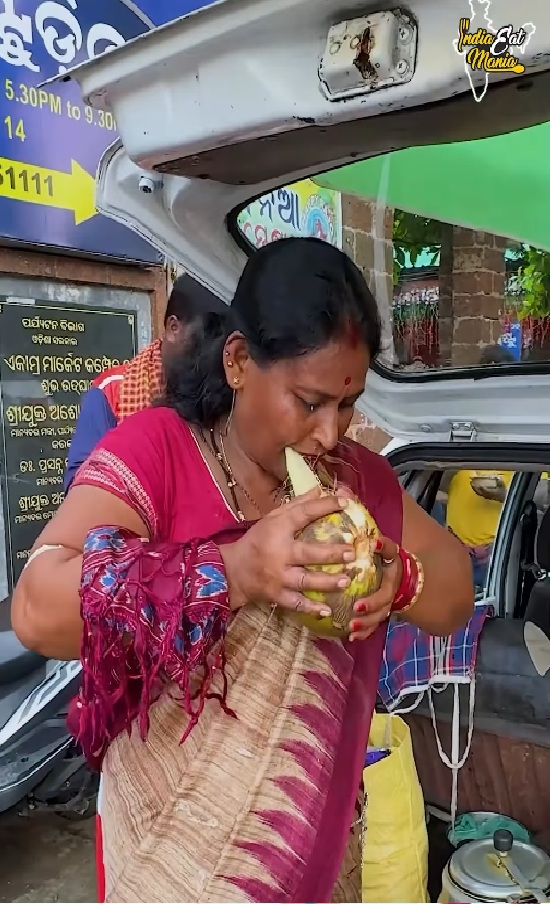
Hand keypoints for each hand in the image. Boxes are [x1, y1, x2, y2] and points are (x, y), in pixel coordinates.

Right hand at [219, 487, 355, 615]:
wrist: (231, 571)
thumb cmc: (256, 541)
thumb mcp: (272, 519)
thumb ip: (296, 505)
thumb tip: (319, 489)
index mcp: (277, 529)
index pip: (302, 514)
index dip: (324, 507)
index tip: (345, 502)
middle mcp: (279, 553)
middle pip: (308, 553)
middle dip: (331, 554)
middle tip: (351, 553)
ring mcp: (278, 577)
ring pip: (305, 580)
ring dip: (327, 582)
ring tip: (346, 581)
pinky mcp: (276, 595)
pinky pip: (295, 603)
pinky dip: (310, 608)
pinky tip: (327, 611)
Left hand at [349, 536, 402, 640]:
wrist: (401, 575)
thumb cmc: (387, 560)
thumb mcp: (388, 550)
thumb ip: (384, 545)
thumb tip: (374, 541)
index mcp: (391, 578)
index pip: (386, 589)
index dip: (376, 594)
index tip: (359, 603)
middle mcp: (390, 594)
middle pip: (383, 605)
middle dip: (370, 610)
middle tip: (355, 610)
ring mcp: (385, 606)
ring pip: (377, 618)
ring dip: (365, 625)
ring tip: (351, 629)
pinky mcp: (378, 614)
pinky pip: (372, 626)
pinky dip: (363, 633)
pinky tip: (351, 639)